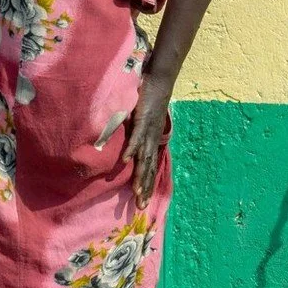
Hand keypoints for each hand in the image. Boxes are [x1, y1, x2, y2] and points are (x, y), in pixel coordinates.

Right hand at [122, 73, 172, 209]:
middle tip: (141, 206)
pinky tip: (127, 161)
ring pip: (144, 158)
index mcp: (152, 142)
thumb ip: (137, 135)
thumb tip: (129, 149)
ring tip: (137, 192)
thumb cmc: (150, 102)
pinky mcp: (142, 119)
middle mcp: (152, 140)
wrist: (159, 82)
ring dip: (141, 175)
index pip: (150, 168)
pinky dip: (132, 149)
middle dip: (145, 188)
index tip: (143, 202)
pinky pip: (136, 137)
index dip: (147, 185)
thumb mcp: (144, 123)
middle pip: (149, 169)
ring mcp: (148, 131)